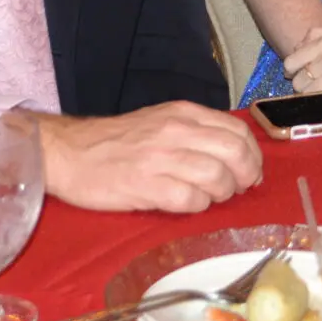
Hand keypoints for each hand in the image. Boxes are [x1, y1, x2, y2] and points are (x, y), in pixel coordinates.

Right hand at [35, 101, 261, 212]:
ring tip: (210, 198)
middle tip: (238, 189)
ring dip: (221, 193)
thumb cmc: (116, 142)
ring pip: (217, 177)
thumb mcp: (160, 121)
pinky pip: (190, 200)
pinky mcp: (146, 185)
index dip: (252, 155)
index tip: (250, 171)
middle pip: (235, 153)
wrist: (69, 153)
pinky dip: (197, 206)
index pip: (237, 131)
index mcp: (183, 114)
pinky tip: (187, 204)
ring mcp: (161, 158)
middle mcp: (176, 131)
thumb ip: (195, 132)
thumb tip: (232, 153)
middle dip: (245, 176)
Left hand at [283, 26, 321, 93]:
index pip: (292, 61)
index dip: (290, 70)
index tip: (294, 73)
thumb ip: (316, 33)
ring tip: (318, 90)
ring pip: (309, 92)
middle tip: (308, 83)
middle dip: (300, 83)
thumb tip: (296, 45)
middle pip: (298, 80)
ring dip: (310, 93)